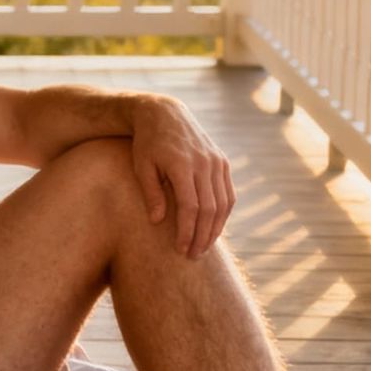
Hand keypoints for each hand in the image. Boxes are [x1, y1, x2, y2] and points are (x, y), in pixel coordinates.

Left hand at [129, 94, 235, 257]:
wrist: (165, 114)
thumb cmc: (147, 143)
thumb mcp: (142, 166)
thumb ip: (151, 193)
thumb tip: (157, 221)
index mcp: (182, 164)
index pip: (190, 207)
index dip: (187, 231)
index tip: (180, 249)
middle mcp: (204, 163)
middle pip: (209, 209)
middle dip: (202, 236)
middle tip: (193, 256)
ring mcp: (217, 162)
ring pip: (223, 204)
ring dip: (215, 229)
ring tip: (204, 247)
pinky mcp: (222, 162)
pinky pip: (228, 194)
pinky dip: (223, 214)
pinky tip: (214, 229)